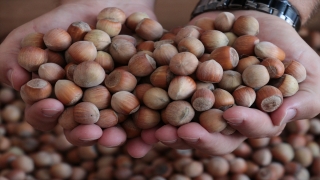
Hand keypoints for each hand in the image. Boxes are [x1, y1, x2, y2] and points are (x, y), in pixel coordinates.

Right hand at [0, 0, 155, 157]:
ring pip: (113, 128)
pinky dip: (147, 129)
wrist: (117, 4)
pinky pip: (146, 118)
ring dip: (115, 137)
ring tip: (118, 137)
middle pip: (81, 127)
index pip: (46, 113)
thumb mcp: (47, 27)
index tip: (51, 105)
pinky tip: (148, 136)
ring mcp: (115, 106)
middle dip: (83, 132)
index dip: (45, 113)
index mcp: (60, 97)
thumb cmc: (78, 16)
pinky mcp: (142, 100)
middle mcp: (87, 107)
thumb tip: (14, 78)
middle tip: (90, 132)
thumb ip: (22, 50)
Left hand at [144, 10, 319, 155]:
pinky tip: (135, 97)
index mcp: (246, 119)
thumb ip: (302, 100)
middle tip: (176, 135)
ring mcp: (193, 98)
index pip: (244, 130)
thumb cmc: (285, 49)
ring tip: (147, 131)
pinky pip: (159, 89)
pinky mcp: (175, 79)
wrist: (254, 19)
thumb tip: (283, 116)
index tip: (235, 116)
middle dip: (191, 135)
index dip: (241, 125)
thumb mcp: (308, 75)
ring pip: (176, 118)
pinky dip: (146, 94)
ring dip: (160, 126)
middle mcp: (216, 115)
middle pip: (203, 132)